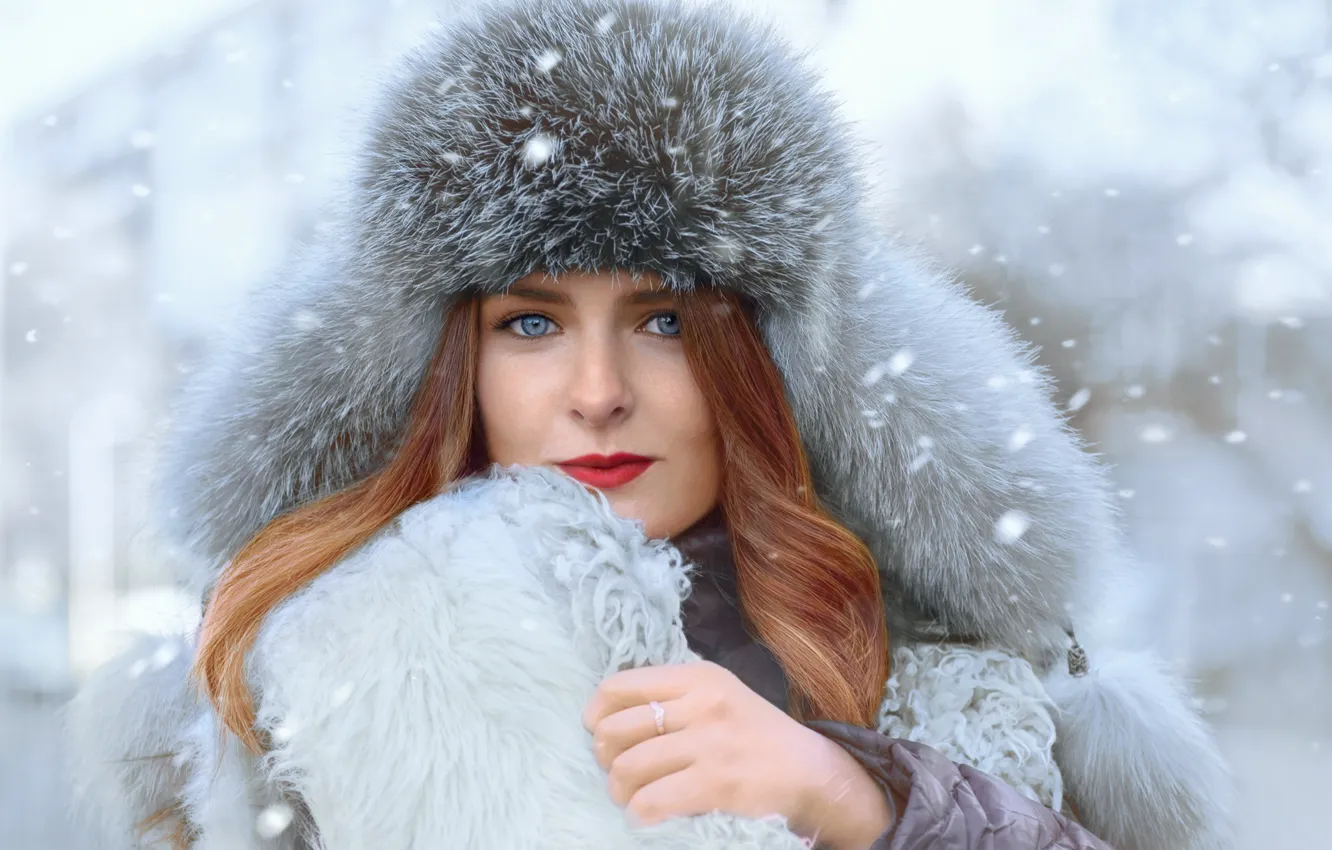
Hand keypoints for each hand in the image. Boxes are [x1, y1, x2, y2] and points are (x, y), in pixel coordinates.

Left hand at [581, 661, 892, 847]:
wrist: (811, 770)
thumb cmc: (755, 735)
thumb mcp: (718, 696)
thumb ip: (673, 698)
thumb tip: (610, 718)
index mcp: (698, 677)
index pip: (621, 686)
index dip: (597, 712)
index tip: (598, 731)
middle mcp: (701, 704)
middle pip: (617, 729)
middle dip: (606, 758)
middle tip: (619, 772)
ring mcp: (710, 744)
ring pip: (629, 767)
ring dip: (620, 790)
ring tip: (631, 797)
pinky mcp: (717, 782)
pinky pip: (653, 800)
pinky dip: (640, 812)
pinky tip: (647, 815)